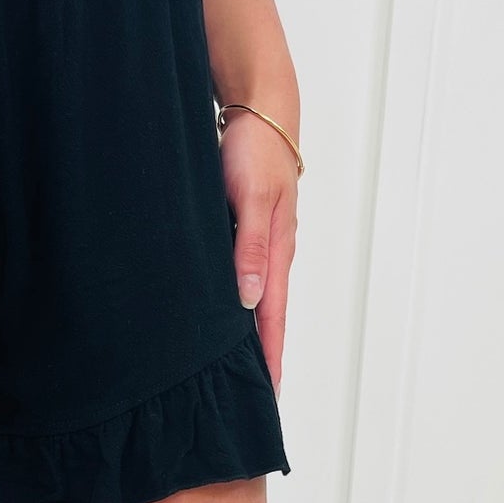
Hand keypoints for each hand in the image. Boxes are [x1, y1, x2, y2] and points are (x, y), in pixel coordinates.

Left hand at [219, 109, 298, 396]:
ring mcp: (261, 243)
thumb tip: (250, 300)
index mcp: (277, 252)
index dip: (270, 356)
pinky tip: (226, 316)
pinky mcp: (247, 231)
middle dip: (264, 356)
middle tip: (256, 394)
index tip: (268, 392)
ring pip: (255, 299)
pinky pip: (244, 277)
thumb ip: (251, 248)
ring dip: (250, 333)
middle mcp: (272, 254)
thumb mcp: (252, 198)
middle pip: (268, 316)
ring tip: (241, 367)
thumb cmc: (256, 149)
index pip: (273, 318)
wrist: (260, 108)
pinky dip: (239, 304)